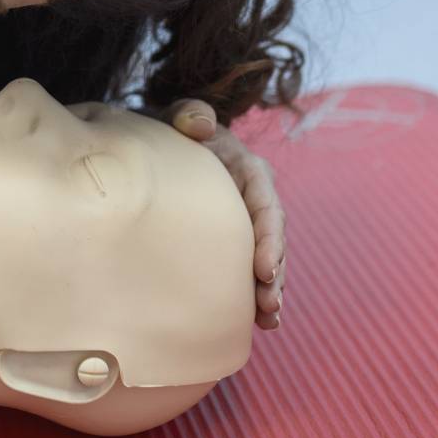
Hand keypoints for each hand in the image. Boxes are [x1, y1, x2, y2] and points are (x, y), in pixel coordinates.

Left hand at [163, 98, 285, 329]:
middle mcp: (254, 199)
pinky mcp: (233, 242)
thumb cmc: (172, 130)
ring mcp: (245, 223)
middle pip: (272, 240)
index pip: (267, 205)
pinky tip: (257, 324)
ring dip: (269, 290)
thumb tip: (200, 124)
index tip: (264, 268)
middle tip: (268, 304)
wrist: (163, 145)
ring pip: (265, 260)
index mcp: (249, 171)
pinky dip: (254, 295)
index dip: (269, 237)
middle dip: (274, 274)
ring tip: (268, 320)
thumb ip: (190, 114)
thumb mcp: (179, 116)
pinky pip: (247, 270)